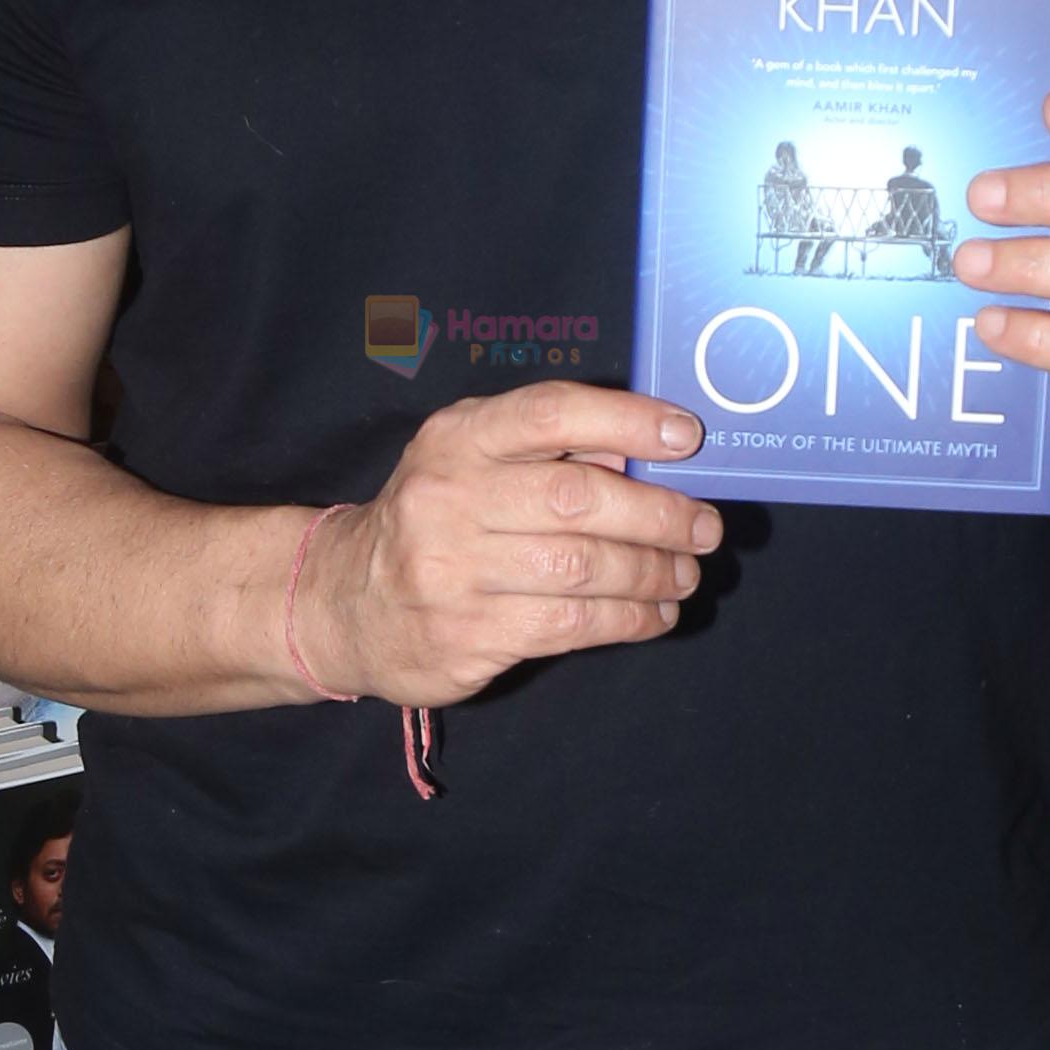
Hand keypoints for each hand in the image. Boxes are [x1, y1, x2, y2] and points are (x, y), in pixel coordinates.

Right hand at [293, 381, 720, 708]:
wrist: (345, 604)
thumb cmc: (436, 520)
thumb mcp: (472, 462)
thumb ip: (550, 450)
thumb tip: (650, 456)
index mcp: (457, 438)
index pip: (551, 413)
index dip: (628, 421)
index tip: (688, 437)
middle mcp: (448, 498)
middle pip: (578, 499)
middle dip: (660, 514)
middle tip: (705, 527)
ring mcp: (452, 572)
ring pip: (582, 569)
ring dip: (652, 574)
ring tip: (684, 574)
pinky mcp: (467, 636)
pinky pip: (570, 624)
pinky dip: (628, 620)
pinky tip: (653, 615)